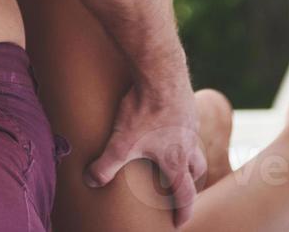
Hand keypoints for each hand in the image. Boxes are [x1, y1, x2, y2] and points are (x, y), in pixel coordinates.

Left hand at [86, 80, 206, 227]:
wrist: (161, 71)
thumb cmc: (144, 110)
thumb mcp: (120, 142)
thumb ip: (105, 165)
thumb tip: (90, 181)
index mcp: (176, 161)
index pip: (185, 194)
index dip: (183, 212)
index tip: (180, 224)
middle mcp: (189, 144)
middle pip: (198, 171)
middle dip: (192, 183)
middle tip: (183, 189)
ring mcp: (191, 123)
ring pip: (196, 146)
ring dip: (189, 155)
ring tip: (177, 156)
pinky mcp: (187, 103)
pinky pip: (189, 123)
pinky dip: (182, 130)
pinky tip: (168, 122)